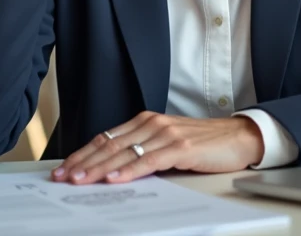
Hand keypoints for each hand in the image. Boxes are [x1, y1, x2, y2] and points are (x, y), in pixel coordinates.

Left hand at [51, 112, 263, 184]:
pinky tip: (115, 179)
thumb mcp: (166, 143)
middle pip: (109, 145)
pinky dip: (130, 171)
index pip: (105, 138)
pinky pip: (149, 160)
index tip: (63, 169)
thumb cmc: (203, 143)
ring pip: (124, 153)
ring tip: (80, 180)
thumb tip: (111, 169)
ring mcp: (166, 134)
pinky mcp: (181, 147)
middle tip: (62, 177)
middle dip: (83, 163)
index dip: (82, 154)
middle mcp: (152, 123)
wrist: (238, 137)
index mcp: (145, 121)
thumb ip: (142, 150)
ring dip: (99, 169)